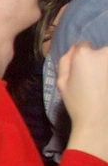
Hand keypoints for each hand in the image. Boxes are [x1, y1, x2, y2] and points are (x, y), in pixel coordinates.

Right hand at [59, 42, 107, 162]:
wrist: (100, 120)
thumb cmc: (78, 103)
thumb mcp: (61, 83)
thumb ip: (65, 62)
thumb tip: (73, 49)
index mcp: (85, 54)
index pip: (83, 45)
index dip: (81, 58)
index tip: (81, 71)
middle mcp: (105, 52)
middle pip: (101, 51)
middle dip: (99, 62)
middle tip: (95, 81)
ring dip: (105, 70)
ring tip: (102, 86)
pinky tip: (105, 89)